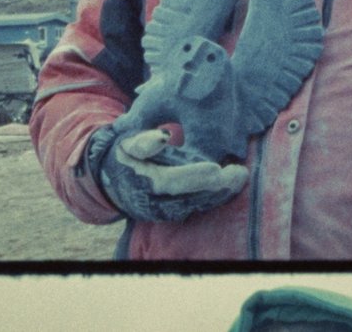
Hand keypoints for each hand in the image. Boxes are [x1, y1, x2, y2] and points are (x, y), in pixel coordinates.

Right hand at [89, 126, 247, 222]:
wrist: (111, 182)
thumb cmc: (123, 155)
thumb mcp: (126, 143)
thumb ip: (143, 142)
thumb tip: (162, 137)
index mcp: (145, 181)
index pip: (171, 180)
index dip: (193, 175)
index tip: (216, 167)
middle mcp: (156, 202)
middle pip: (190, 196)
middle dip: (217, 186)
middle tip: (240, 172)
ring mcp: (165, 210)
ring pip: (197, 203)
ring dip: (221, 193)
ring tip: (241, 177)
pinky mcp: (173, 212)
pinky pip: (197, 206)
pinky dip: (215, 197)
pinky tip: (232, 186)